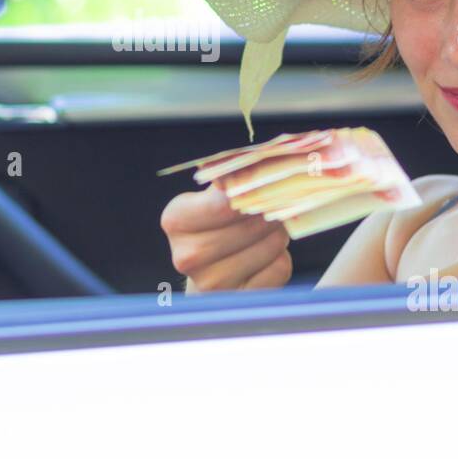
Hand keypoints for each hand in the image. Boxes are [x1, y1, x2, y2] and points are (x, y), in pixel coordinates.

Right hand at [160, 182, 291, 292]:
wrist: (210, 276)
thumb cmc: (216, 228)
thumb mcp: (212, 197)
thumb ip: (232, 175)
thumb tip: (258, 157)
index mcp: (176, 220)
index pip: (226, 201)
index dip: (256, 187)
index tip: (272, 178)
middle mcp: (187, 255)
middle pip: (252, 223)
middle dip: (271, 212)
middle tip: (272, 208)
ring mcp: (213, 284)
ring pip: (270, 245)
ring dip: (279, 234)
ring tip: (269, 232)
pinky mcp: (239, 301)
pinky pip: (279, 268)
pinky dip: (281, 258)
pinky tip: (267, 257)